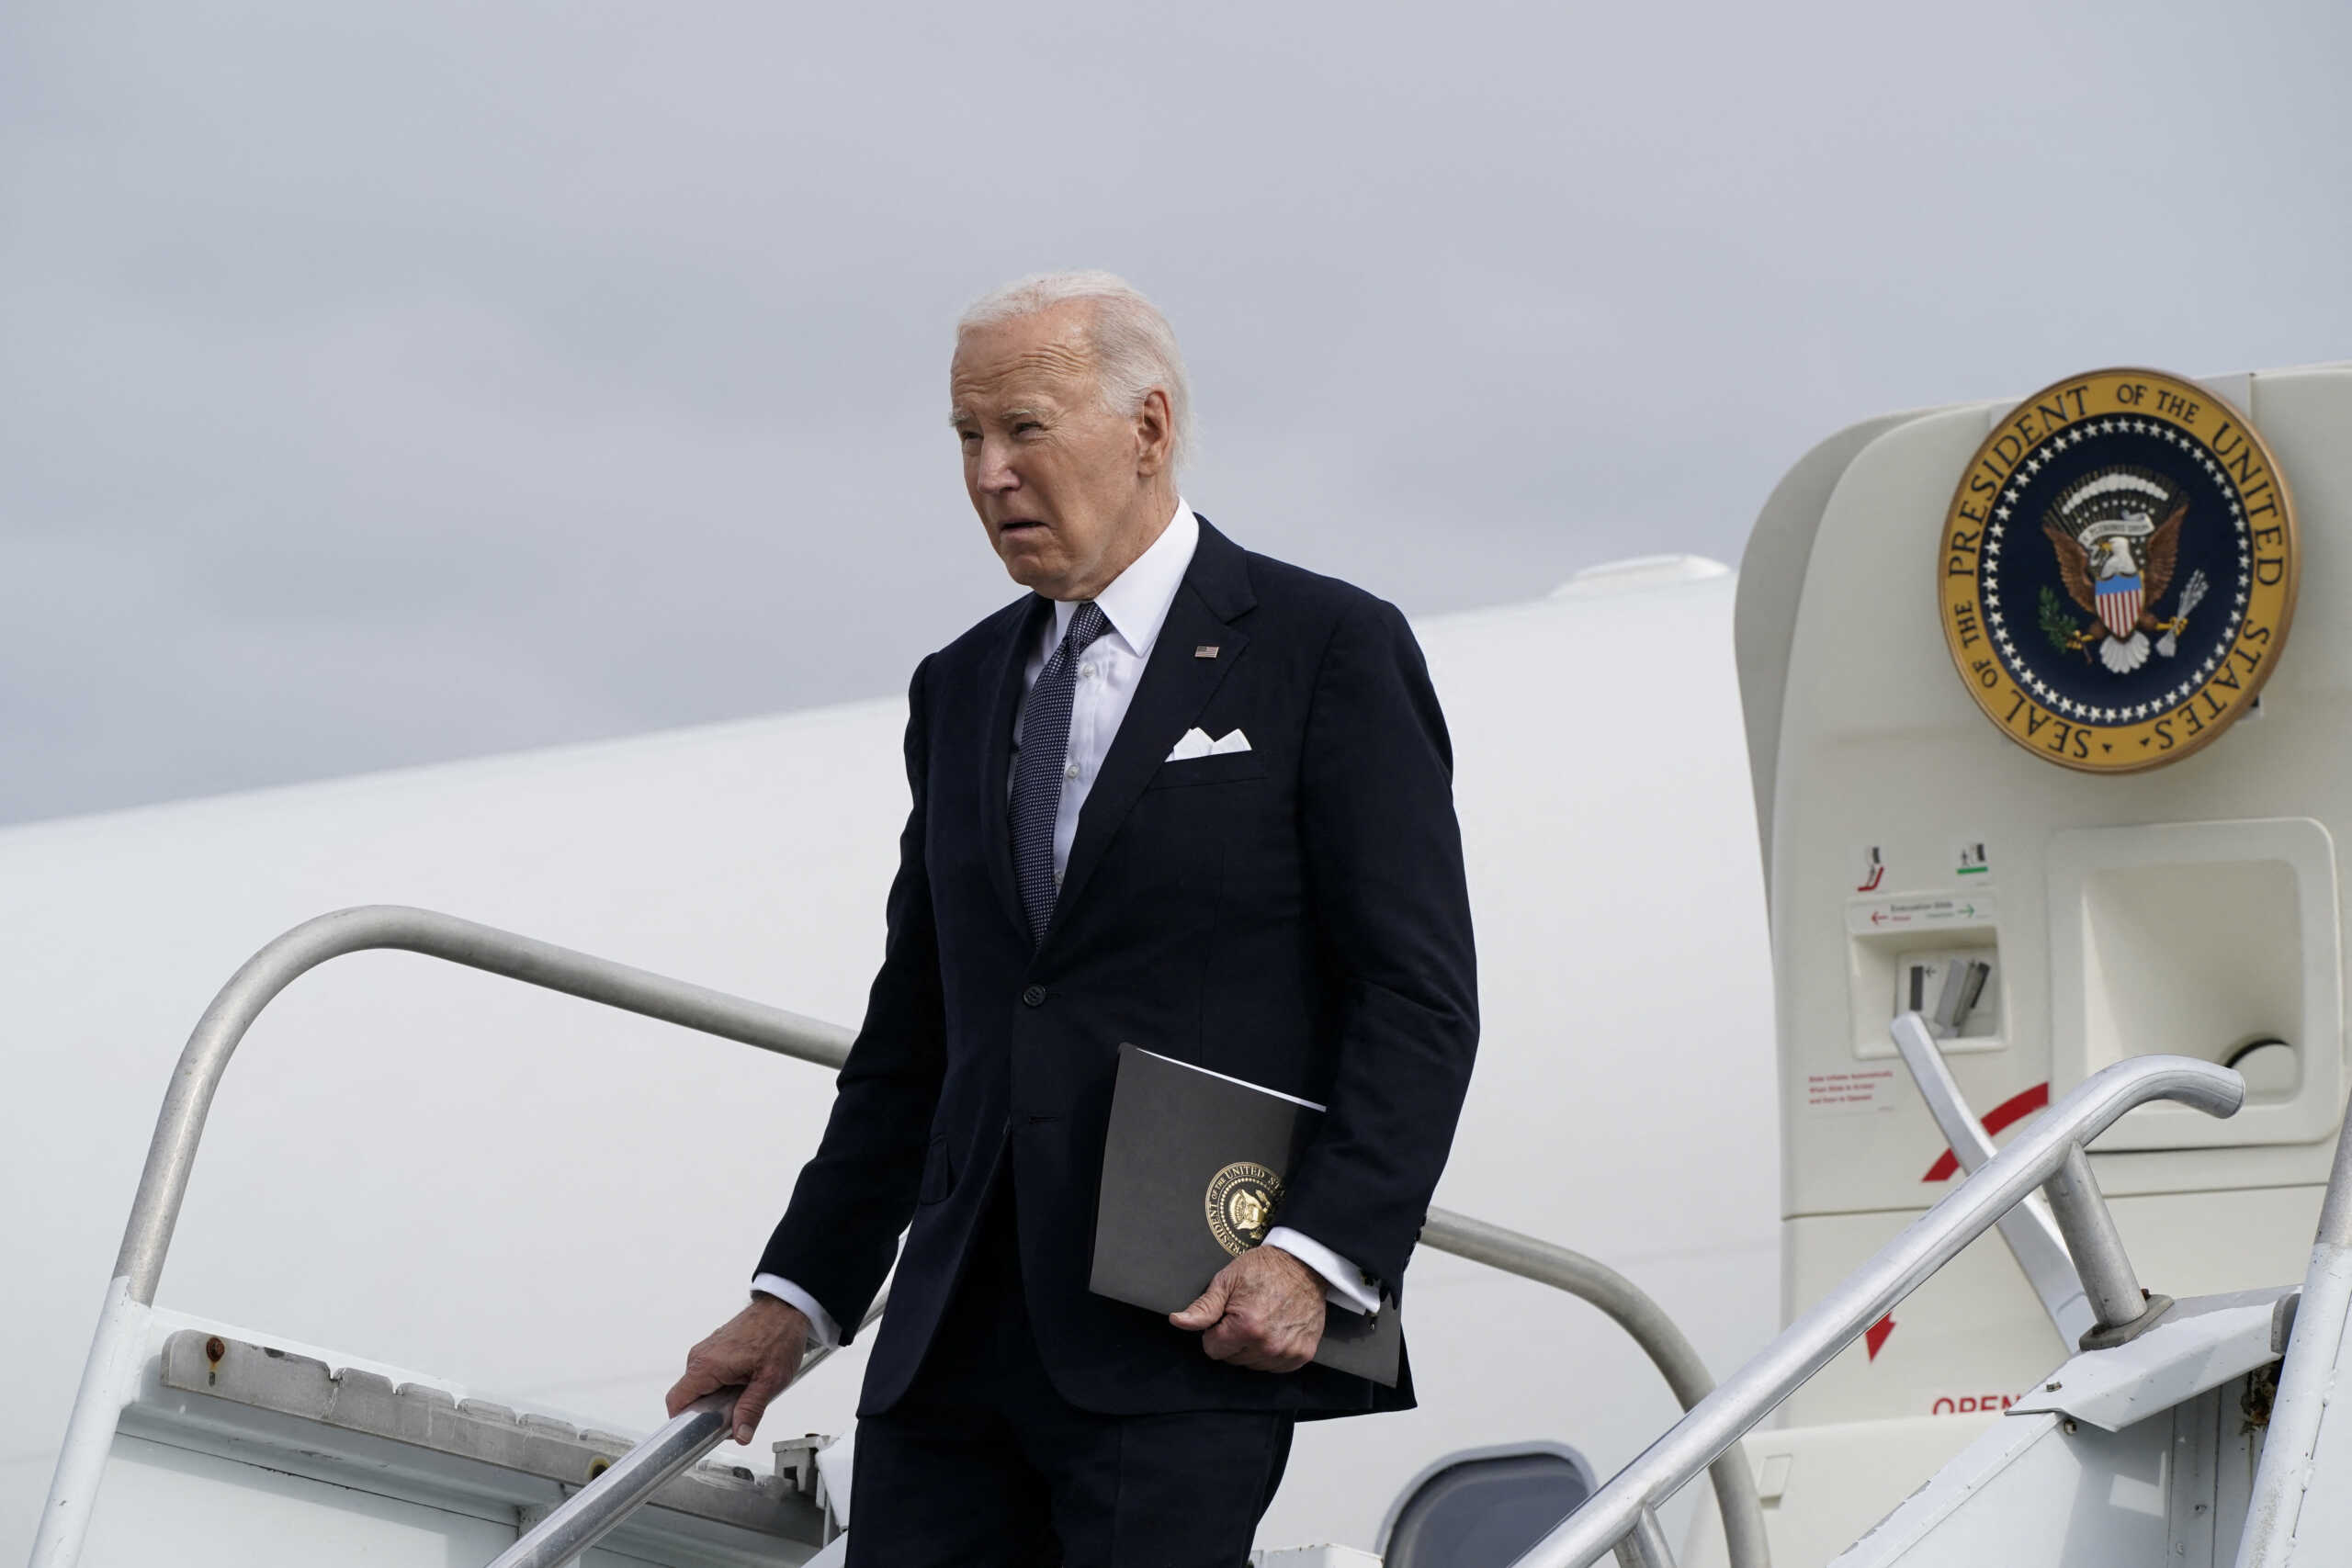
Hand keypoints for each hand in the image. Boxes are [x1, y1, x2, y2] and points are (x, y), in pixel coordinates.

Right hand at [666, 1293, 809, 1443]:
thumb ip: (751, 1410)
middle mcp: (700, 1357)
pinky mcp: (715, 1348)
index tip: (701, 1434)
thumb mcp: (769, 1380)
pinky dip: (724, 1384)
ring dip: (719, 1398)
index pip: (675, 1402)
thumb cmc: (778, 1336)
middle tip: (737, 1416)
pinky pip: (710, 1374)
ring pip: (701, 1387)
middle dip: (709, 1413)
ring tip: (747, 1393)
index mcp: (706, 1365)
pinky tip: (746, 1382)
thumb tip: (740, 1436)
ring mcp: (707, 1351)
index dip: (683, 1423)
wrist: (785, 1308)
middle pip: (690, 1398)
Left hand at [1169, 1245, 1325, 1372]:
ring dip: (1252, 1348)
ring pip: (1252, 1365)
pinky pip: (1275, 1367)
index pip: (1212, 1349)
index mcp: (1246, 1328)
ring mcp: (1288, 1352)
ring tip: (1262, 1320)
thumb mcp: (1226, 1281)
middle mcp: (1268, 1345)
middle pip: (1232, 1359)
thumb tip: (1177, 1322)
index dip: (1215, 1331)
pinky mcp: (1303, 1355)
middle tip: (1245, 1314)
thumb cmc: (1264, 1269)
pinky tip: (1275, 1330)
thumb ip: (1202, 1308)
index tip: (1227, 1314)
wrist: (1304, 1264)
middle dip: (1233, 1340)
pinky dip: (1272, 1352)